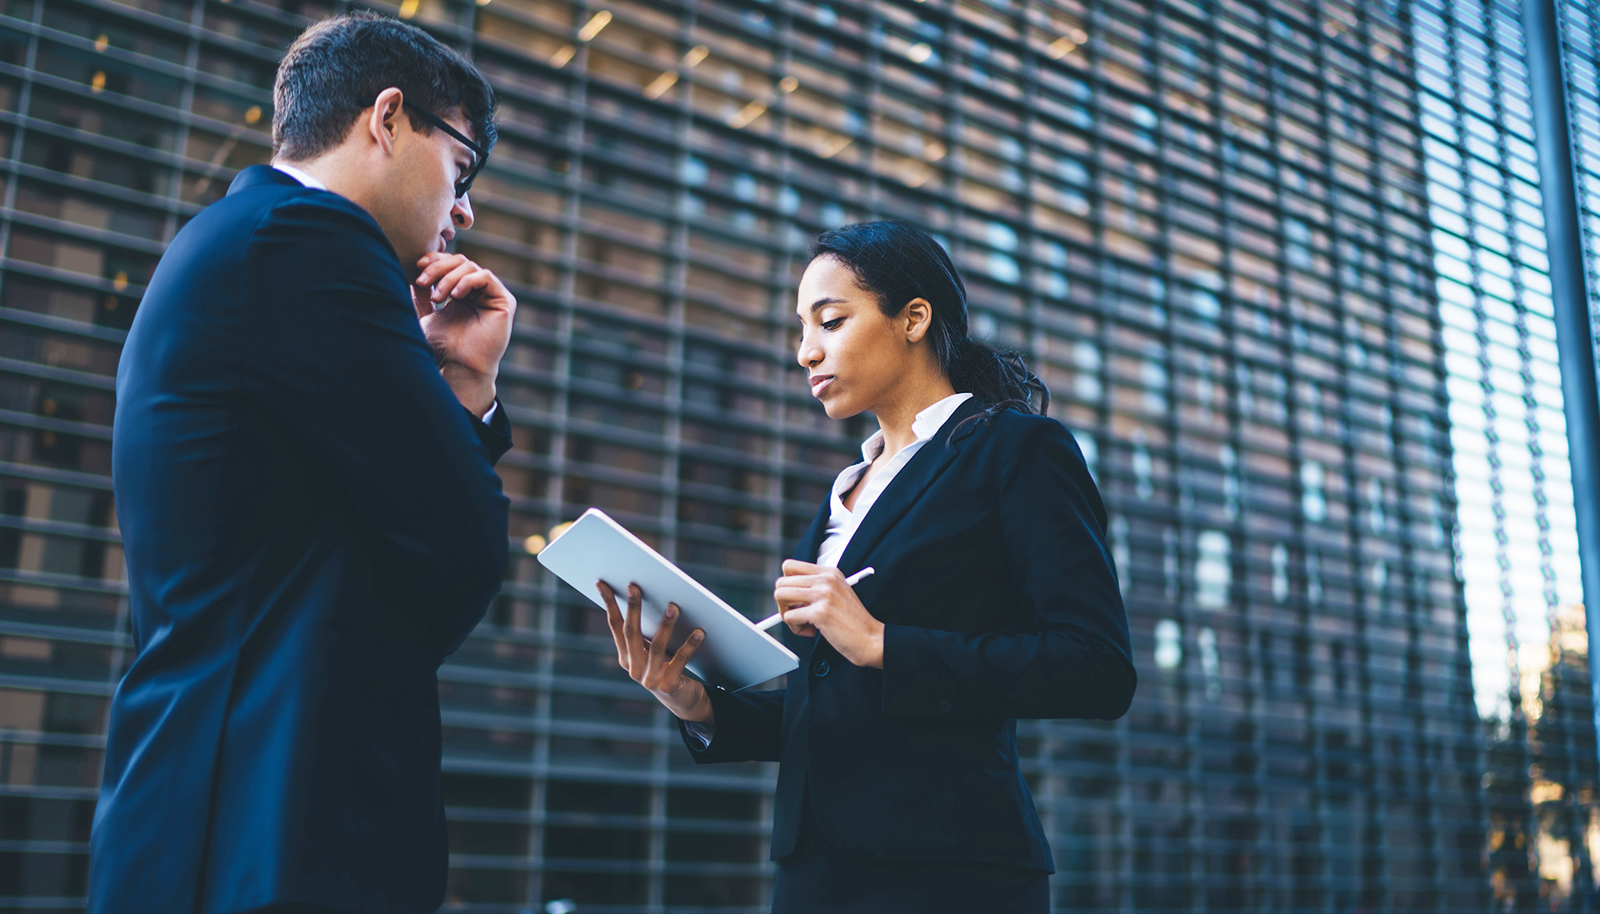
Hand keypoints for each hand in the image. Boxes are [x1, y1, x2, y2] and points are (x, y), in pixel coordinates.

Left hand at [413, 252, 515, 417]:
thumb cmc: (443, 347)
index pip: (451, 264)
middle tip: (423, 282)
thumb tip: (416, 271)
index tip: (418, 266)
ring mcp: (493, 296)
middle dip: (438, 268)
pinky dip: (467, 281)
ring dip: (449, 278)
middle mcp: (479, 293)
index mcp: (463, 293)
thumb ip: (423, 293)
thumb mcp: (426, 314)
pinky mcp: (505, 302)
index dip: (435, 259)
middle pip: (460, 262)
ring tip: (437, 297)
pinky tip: (454, 296)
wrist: (459, 366)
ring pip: (471, 267)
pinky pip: (486, 277)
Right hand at [599, 581, 712, 723]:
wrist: (682, 700)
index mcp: (625, 656)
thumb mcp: (651, 650)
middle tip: (635, 587)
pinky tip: (699, 631)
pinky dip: (690, 645)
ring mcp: (649, 678)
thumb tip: (647, 595)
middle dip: (633, 608)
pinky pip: (680, 660)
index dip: (608, 604)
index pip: (615, 625)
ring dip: (665, 625)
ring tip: (674, 606)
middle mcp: (633, 668)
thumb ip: (646, 632)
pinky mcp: (668, 685)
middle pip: (631, 633)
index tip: (602, 584)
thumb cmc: (667, 666)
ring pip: (656, 647)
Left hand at [774, 560, 884, 668]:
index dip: (787, 584)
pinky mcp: (820, 612)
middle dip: (784, 602)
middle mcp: (826, 579)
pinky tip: (812, 631)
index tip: (796, 599)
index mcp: (829, 572)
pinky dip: (796, 628)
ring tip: (804, 622)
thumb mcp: (837, 593)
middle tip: (799, 614)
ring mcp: (823, 594)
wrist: (871, 639)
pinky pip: (788, 617)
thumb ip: (817, 587)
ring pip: (780, 595)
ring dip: (787, 614)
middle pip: (780, 582)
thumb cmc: (852, 622)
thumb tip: (786, 590)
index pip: (789, 566)